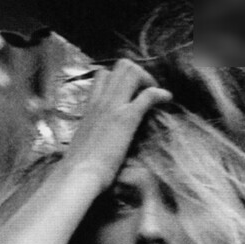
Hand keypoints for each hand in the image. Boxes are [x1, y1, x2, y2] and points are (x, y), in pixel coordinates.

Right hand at [64, 60, 172, 192]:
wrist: (78, 176)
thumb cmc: (76, 167)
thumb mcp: (81, 142)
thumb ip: (89, 132)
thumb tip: (91, 141)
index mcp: (90, 107)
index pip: (103, 75)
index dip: (118, 78)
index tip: (127, 91)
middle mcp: (102, 101)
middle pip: (122, 66)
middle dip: (138, 73)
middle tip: (144, 90)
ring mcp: (114, 107)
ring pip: (133, 72)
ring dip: (147, 79)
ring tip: (154, 92)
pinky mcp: (127, 118)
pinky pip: (148, 95)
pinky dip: (160, 94)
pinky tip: (167, 99)